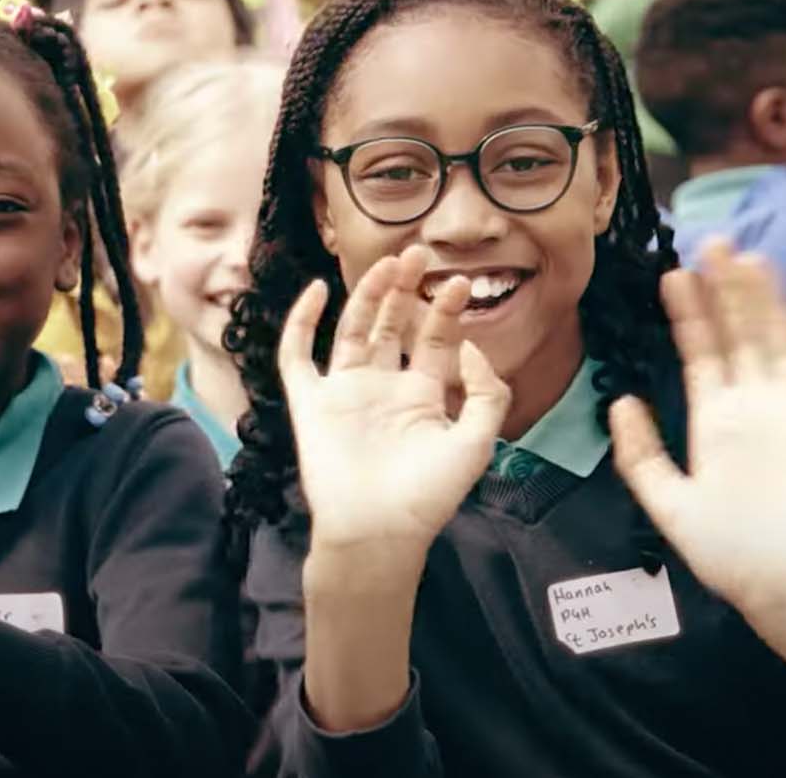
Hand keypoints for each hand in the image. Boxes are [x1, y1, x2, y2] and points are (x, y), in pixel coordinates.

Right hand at [281, 247, 510, 560]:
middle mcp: (383, 388)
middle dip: (406, 290)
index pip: (434, 340)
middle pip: (393, 325)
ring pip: (353, 330)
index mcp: (422, 398)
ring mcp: (345, 393)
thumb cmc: (428, 495)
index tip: (458, 281)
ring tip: (388, 264)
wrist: (377, 532)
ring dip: (367, 295)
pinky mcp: (311, 403)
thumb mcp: (477, 442)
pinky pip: (298, 355)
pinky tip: (319, 291)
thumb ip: (487, 393)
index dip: (445, 310)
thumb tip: (468, 347)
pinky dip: (302, 321)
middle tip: (419, 253)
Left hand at [609, 240, 785, 623]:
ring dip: (769, 303)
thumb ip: (641, 455)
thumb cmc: (727, 552)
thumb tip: (620, 401)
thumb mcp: (667, 503)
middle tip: (713, 243)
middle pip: (742, 335)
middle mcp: (755, 406)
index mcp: (715, 417)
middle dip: (728, 291)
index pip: (701, 351)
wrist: (785, 592)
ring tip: (751, 261)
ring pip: (783, 343)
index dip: (689, 313)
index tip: (672, 274)